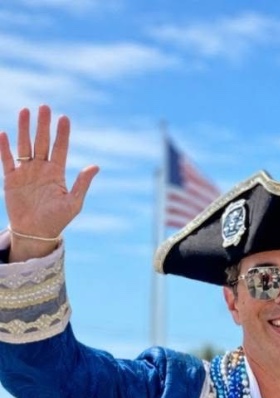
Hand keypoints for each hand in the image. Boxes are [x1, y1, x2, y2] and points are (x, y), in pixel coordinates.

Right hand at [0, 105, 98, 258]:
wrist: (36, 233)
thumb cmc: (57, 220)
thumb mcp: (73, 203)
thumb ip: (82, 184)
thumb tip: (96, 166)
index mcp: (57, 173)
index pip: (60, 148)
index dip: (62, 134)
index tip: (64, 118)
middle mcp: (41, 168)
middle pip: (42, 141)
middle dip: (43, 124)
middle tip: (45, 107)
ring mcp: (26, 172)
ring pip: (24, 145)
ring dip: (24, 128)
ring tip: (25, 111)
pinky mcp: (11, 179)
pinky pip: (6, 159)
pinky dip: (4, 147)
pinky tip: (4, 133)